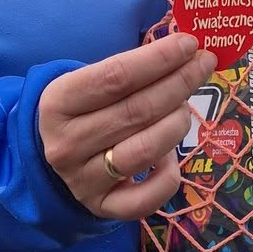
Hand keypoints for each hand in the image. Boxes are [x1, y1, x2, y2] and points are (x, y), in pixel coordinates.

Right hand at [38, 33, 214, 222]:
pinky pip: (147, 197)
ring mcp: (83, 180)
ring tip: (185, 108)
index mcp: (57, 103)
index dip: (158, 59)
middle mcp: (66, 144)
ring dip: (177, 123)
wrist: (49, 160)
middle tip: (203, 64)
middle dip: (179, 83)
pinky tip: (170, 156)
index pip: (115, 77)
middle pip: (136, 111)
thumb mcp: (86, 83)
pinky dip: (169, 174)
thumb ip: (128, 68)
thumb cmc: (81, 111)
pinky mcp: (102, 208)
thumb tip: (184, 48)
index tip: (189, 43)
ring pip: (146, 150)